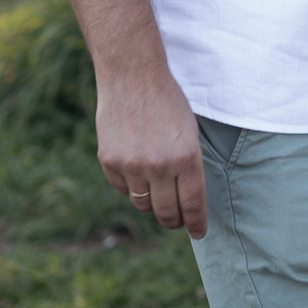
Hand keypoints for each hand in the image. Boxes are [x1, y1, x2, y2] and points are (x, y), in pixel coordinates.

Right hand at [95, 66, 209, 238]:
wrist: (132, 74)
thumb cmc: (167, 101)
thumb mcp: (189, 132)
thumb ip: (188, 166)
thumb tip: (186, 201)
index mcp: (187, 158)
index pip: (193, 206)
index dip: (196, 224)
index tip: (197, 233)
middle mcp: (160, 166)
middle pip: (166, 213)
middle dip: (174, 221)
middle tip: (176, 219)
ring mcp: (133, 165)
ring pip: (143, 203)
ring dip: (151, 201)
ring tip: (156, 188)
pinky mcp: (110, 161)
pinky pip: (122, 188)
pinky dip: (129, 184)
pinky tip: (134, 165)